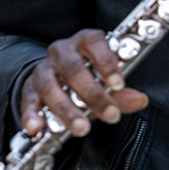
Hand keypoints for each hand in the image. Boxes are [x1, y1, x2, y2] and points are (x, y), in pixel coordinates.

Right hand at [20, 29, 148, 138]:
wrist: (55, 75)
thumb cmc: (87, 73)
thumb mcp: (106, 78)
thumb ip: (121, 92)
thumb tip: (140, 100)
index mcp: (84, 41)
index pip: (95, 43)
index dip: (107, 62)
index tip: (119, 84)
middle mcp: (61, 51)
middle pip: (73, 69)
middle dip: (92, 94)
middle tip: (109, 115)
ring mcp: (43, 69)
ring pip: (51, 87)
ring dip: (67, 110)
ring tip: (82, 128)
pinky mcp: (28, 88)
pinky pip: (28, 101)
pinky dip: (32, 116)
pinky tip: (37, 128)